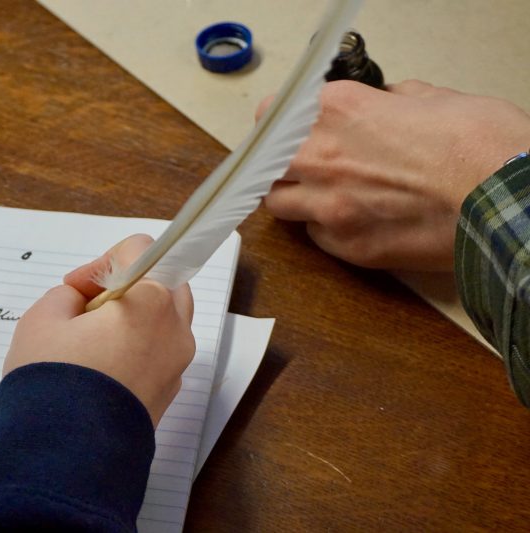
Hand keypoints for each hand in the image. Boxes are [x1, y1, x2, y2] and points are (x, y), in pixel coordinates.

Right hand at [3, 234, 194, 425]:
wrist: (65, 456)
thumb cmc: (53, 381)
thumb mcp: (42, 319)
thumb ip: (67, 295)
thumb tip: (82, 302)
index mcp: (151, 301)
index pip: (139, 250)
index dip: (100, 262)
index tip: (75, 289)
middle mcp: (174, 330)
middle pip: (161, 282)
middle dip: (124, 286)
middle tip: (85, 308)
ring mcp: (176, 364)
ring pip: (163, 319)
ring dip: (132, 317)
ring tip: (90, 341)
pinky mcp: (168, 393)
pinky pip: (159, 353)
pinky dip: (136, 347)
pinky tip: (99, 367)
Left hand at [257, 79, 529, 270]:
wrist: (506, 203)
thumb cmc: (481, 145)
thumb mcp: (433, 98)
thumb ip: (388, 101)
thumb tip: (380, 105)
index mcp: (338, 110)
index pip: (272, 116)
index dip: (278, 125)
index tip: (288, 130)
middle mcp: (321, 158)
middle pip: (266, 164)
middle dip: (278, 163)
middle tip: (300, 164)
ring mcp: (329, 207)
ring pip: (278, 204)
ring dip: (294, 197)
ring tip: (322, 195)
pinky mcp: (347, 247)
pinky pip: (315, 236)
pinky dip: (324, 228)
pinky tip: (351, 221)